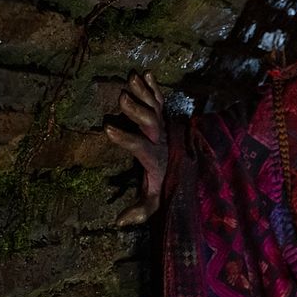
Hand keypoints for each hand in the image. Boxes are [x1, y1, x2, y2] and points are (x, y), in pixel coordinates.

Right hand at [105, 71, 167, 226]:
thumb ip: (141, 209)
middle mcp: (163, 140)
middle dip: (138, 111)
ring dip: (143, 93)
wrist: (189, 169)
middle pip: (152, 124)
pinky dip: (153, 87)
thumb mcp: (155, 200)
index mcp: (157, 158)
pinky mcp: (164, 118)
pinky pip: (160, 100)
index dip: (126, 139)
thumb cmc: (165, 184)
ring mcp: (165, 127)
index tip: (107, 128)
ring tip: (131, 78)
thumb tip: (118, 222)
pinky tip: (145, 73)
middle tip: (122, 97)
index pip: (141, 147)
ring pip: (156, 108)